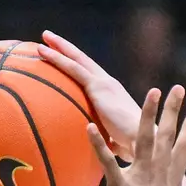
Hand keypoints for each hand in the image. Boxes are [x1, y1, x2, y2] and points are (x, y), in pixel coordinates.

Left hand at [39, 32, 140, 155]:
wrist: (143, 140)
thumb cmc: (130, 146)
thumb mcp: (113, 139)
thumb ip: (104, 138)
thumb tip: (98, 148)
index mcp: (111, 94)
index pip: (90, 74)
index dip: (77, 64)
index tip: (64, 56)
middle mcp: (107, 84)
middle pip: (83, 61)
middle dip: (66, 48)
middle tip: (49, 37)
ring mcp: (103, 83)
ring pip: (76, 60)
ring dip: (59, 47)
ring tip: (44, 37)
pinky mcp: (98, 87)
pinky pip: (73, 68)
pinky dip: (57, 58)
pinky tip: (43, 51)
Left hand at [88, 86, 185, 185]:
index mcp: (173, 183)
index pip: (184, 150)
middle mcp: (160, 175)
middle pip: (168, 136)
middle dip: (173, 110)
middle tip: (178, 88)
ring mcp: (142, 179)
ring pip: (144, 139)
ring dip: (146, 114)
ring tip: (151, 92)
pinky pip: (107, 162)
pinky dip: (97, 144)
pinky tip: (89, 127)